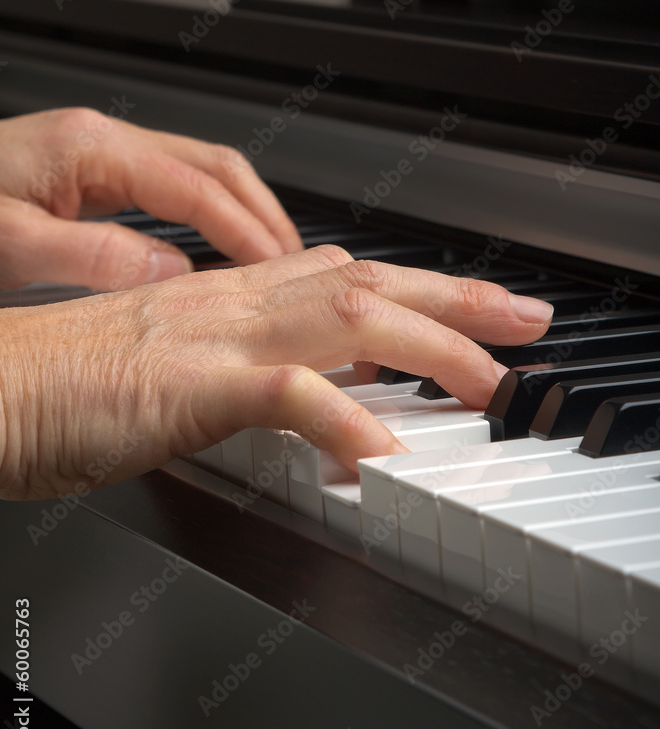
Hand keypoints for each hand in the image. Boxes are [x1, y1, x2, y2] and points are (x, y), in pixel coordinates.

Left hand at [0, 107, 301, 290]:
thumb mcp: (8, 242)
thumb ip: (90, 256)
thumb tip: (168, 273)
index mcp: (90, 149)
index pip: (197, 186)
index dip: (246, 230)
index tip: (279, 269)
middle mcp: (103, 142)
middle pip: (215, 166)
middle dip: (263, 214)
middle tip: (296, 265)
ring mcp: (100, 154)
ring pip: (200, 173)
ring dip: (242, 214)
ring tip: (270, 262)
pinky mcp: (91, 174)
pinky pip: (173, 188)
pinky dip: (209, 218)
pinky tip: (215, 252)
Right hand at [0, 246, 552, 499]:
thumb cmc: (63, 381)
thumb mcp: (176, 367)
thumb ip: (242, 372)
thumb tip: (304, 396)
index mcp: (228, 298)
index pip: (346, 277)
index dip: (420, 292)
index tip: (471, 309)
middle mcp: (232, 302)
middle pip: (370, 283)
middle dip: (460, 301)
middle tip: (527, 321)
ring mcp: (213, 337)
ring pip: (348, 319)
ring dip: (430, 348)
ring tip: (489, 383)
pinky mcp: (186, 384)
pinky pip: (282, 392)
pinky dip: (340, 419)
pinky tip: (382, 451)